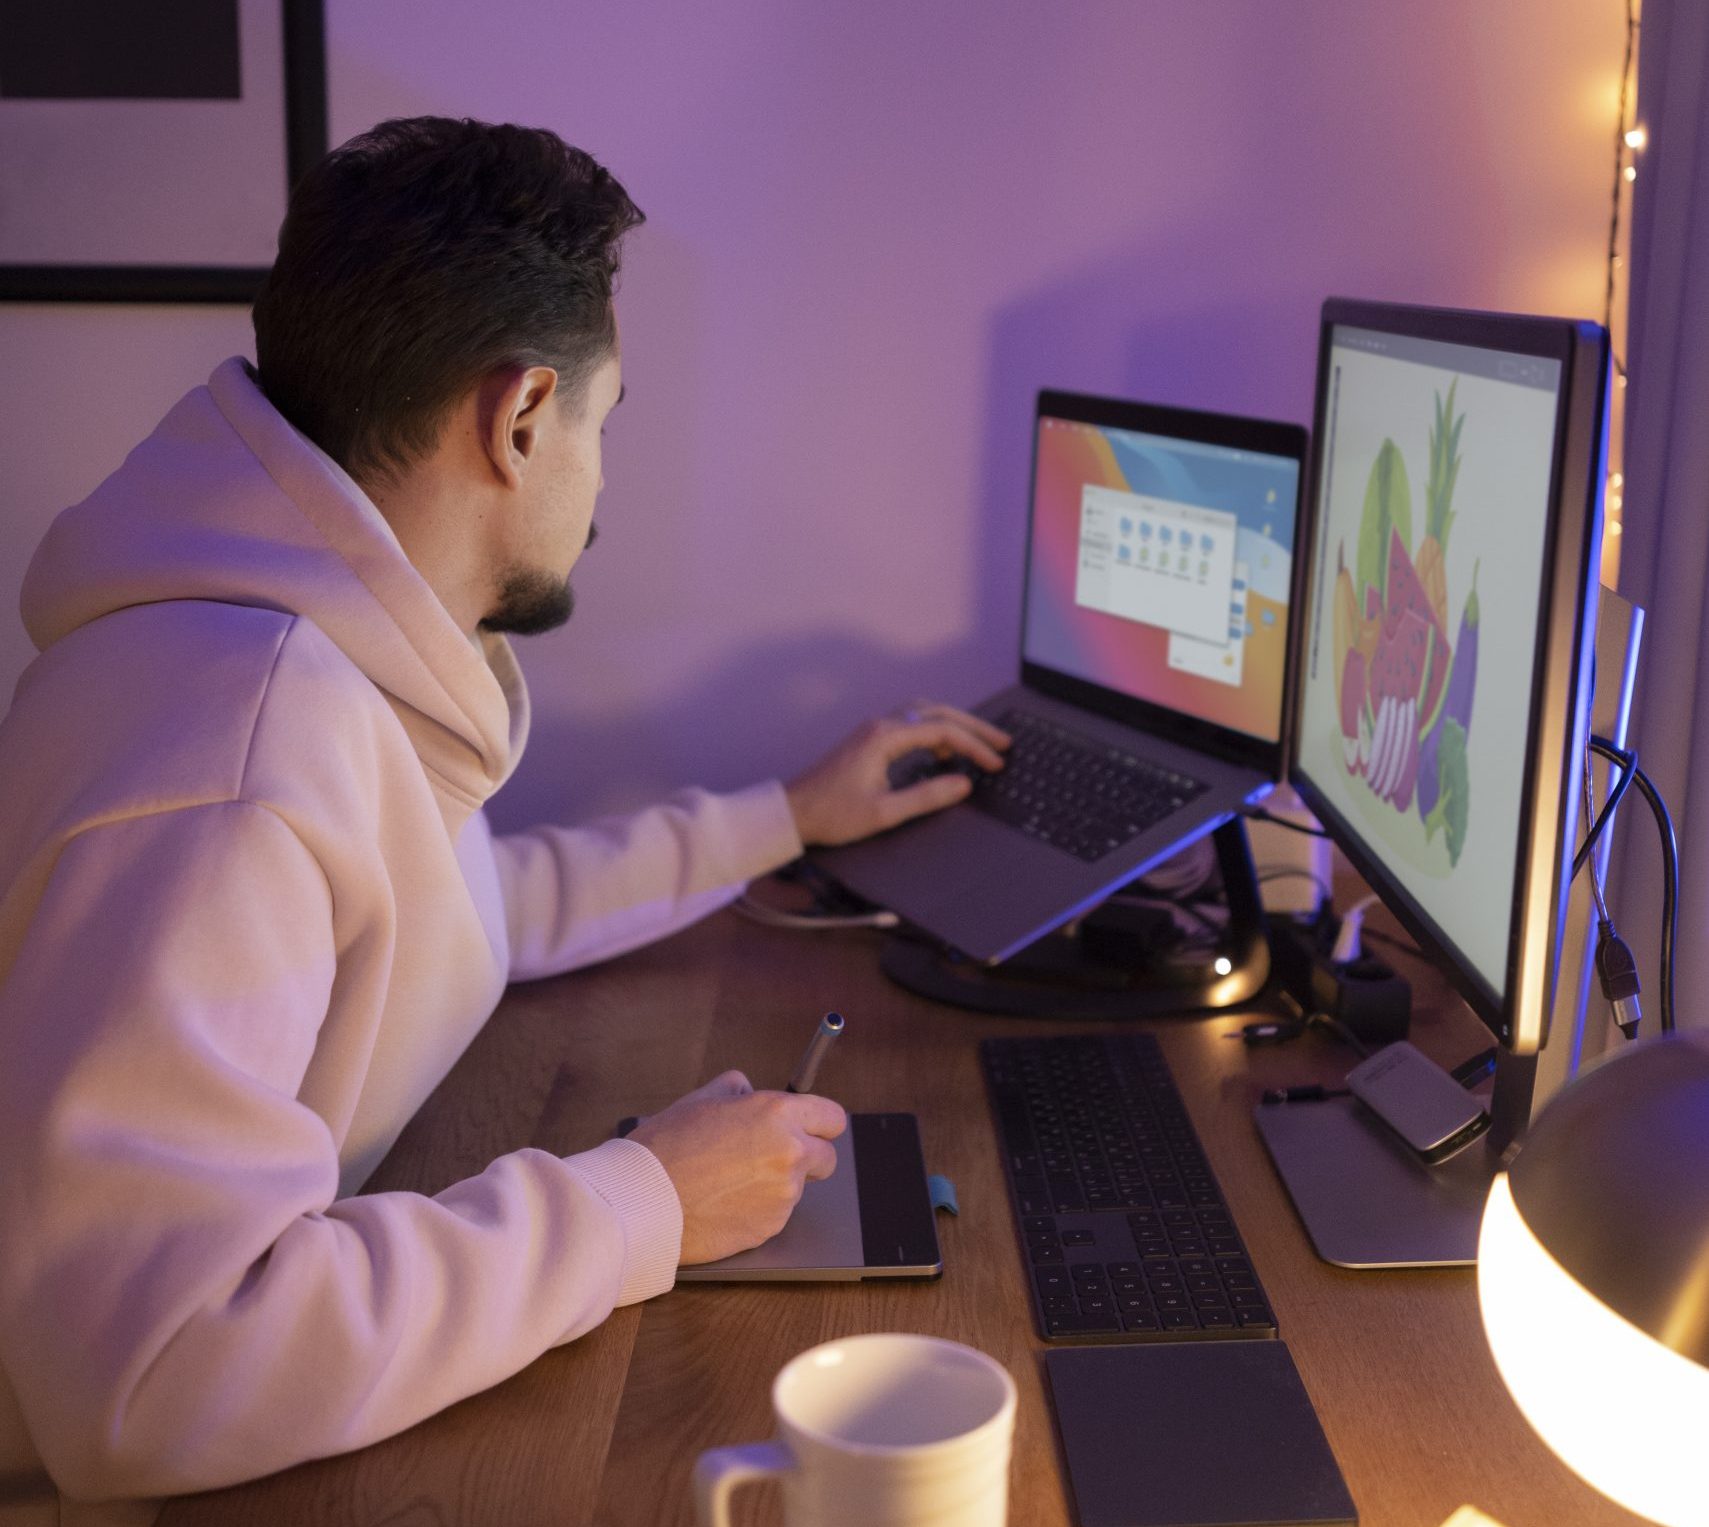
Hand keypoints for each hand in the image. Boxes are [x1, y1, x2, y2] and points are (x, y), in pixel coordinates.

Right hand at [628, 1070, 847, 1263]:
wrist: (646, 1199)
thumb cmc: (668, 1146)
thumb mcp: (702, 1099)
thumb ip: (737, 1090)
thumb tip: (750, 1092)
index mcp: (778, 1114)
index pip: (833, 1118)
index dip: (820, 1123)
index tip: (812, 1128)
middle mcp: (790, 1153)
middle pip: (828, 1158)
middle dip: (807, 1157)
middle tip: (773, 1158)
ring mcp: (784, 1194)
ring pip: (799, 1188)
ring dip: (777, 1184)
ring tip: (731, 1181)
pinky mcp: (771, 1227)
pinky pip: (777, 1214)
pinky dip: (760, 1209)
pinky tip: (726, 1202)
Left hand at [785, 702, 1011, 846]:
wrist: (793, 811)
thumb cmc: (833, 814)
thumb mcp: (885, 812)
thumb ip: (927, 796)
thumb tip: (964, 784)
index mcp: (885, 738)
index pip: (943, 731)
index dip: (974, 747)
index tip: (995, 764)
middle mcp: (880, 725)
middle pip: (937, 712)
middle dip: (973, 726)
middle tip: (1003, 742)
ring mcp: (873, 729)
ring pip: (923, 713)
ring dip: (954, 725)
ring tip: (978, 745)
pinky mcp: (869, 739)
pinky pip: (910, 723)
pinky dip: (934, 731)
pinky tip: (942, 751)